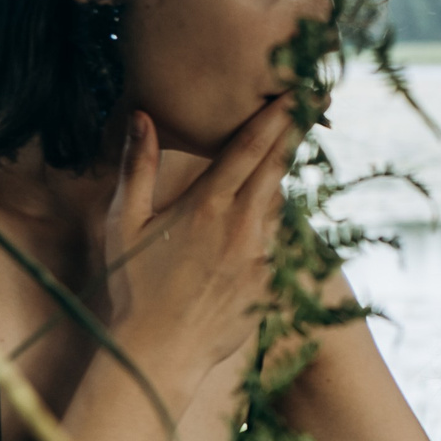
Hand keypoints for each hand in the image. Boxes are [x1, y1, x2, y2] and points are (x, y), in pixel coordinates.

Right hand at [99, 100, 298, 381]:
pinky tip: (268, 206)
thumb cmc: (134, 285)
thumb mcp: (123, 221)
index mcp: (205, 205)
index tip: (297, 90)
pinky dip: (275, 217)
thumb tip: (142, 116)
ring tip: (290, 143)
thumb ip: (138, 166)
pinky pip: (280, 238)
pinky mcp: (271, 280)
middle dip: (296, 129)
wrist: (161, 351)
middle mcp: (240, 225)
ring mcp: (260, 254)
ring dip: (282, 174)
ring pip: (280, 201)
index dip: (276, 116)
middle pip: (278, 165)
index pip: (249, 148)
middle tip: (317, 97)